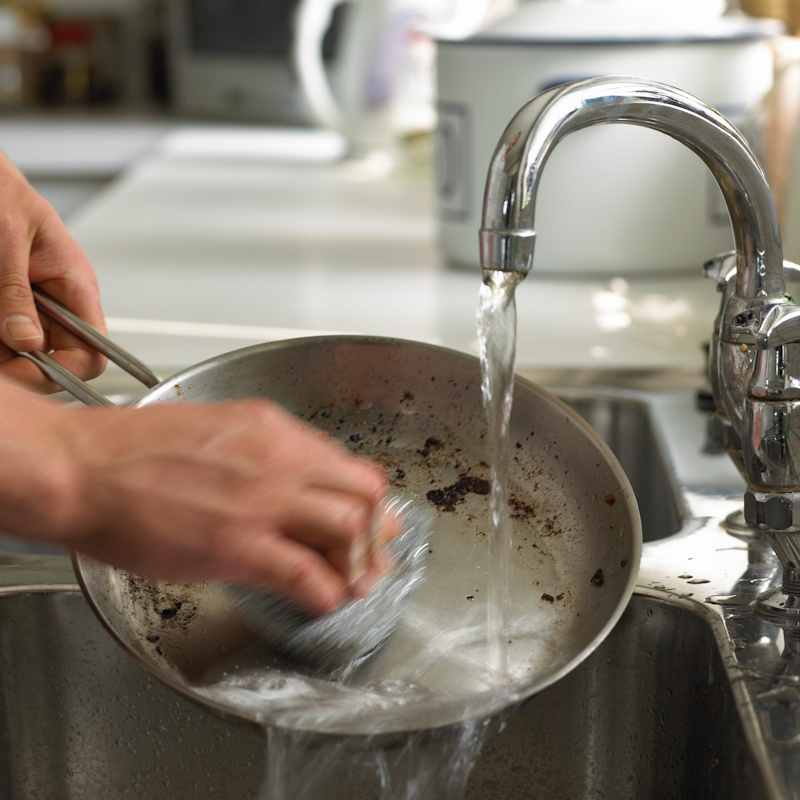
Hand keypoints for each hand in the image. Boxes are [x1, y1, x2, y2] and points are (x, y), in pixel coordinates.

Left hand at [0, 151, 106, 390]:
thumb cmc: (1, 192)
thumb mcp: (6, 240)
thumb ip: (15, 294)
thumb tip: (27, 341)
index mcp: (76, 287)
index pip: (93, 351)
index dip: (65, 370)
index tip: (27, 371)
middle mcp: (59, 303)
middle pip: (55, 359)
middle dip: (21, 365)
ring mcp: (33, 306)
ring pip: (22, 351)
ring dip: (1, 351)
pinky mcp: (8, 305)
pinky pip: (4, 336)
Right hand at [0, 382, 399, 614]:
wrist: (84, 469)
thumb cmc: (133, 450)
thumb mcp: (215, 427)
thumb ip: (261, 448)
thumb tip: (292, 471)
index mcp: (272, 429)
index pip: (345, 463)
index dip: (363, 496)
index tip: (365, 516)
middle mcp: (280, 458)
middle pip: (363, 493)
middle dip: (376, 527)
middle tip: (375, 551)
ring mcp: (264, 501)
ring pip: (350, 529)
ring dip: (361, 562)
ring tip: (357, 581)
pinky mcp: (241, 545)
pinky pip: (309, 574)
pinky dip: (328, 593)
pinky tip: (325, 601)